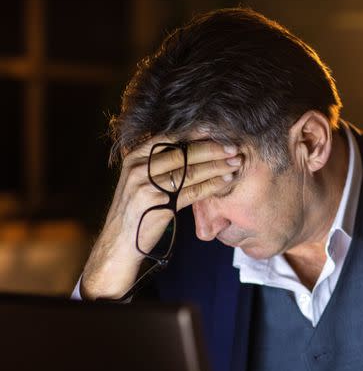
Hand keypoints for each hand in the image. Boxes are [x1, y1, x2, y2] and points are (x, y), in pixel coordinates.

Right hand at [79, 134, 240, 299]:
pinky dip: (212, 185)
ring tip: (235, 163)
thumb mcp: (137, 179)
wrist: (119, 240)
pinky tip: (226, 181)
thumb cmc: (135, 208)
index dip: (194, 133)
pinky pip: (192, 192)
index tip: (215, 129)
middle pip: (182, 154)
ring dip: (216, 166)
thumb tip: (188, 146)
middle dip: (211, 149)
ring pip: (190, 171)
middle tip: (233, 147)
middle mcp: (139, 169)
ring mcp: (147, 187)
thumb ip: (155, 163)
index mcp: (134, 158)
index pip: (168, 139)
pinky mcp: (159, 205)